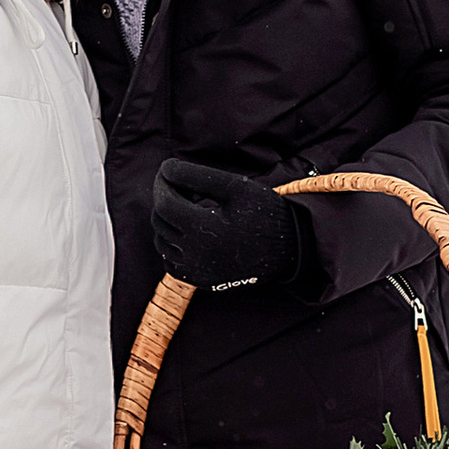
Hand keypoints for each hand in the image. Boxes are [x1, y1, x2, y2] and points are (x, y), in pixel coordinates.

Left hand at [150, 157, 308, 292]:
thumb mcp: (236, 187)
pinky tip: (192, 228)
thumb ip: (198, 176)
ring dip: (168, 219)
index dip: (162, 183)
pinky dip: (172, 241)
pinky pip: (170, 259)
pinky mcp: (198, 280)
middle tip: (185, 185)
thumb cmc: (265, 214)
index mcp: (204, 232)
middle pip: (160, 221)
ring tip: (192, 205)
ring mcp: (195, 271)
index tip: (169, 171)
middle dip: (166, 198)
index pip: (164, 203)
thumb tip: (166, 169)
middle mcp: (195, 256)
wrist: (288, 249)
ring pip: (161, 240)